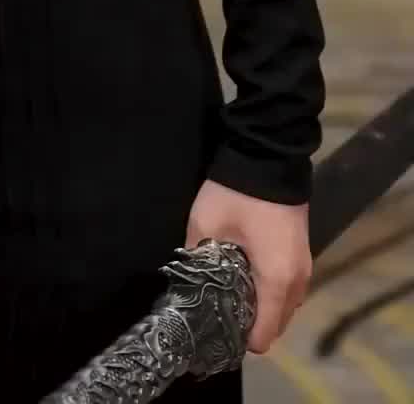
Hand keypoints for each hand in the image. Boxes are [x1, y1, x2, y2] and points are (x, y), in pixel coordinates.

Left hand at [186, 180, 310, 353]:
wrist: (269, 153)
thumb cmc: (237, 194)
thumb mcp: (206, 225)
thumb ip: (197, 259)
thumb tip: (188, 282)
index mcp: (277, 281)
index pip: (263, 336)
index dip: (237, 339)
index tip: (213, 329)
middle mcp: (297, 282)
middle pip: (276, 325)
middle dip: (248, 325)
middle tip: (217, 311)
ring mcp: (304, 267)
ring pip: (284, 306)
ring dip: (261, 307)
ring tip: (229, 294)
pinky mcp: (302, 253)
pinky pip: (288, 288)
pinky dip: (270, 292)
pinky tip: (245, 276)